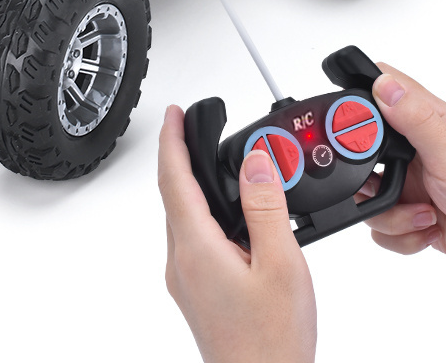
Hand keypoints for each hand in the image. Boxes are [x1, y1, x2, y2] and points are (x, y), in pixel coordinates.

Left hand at [158, 105, 315, 362]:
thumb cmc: (270, 343)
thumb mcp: (281, 266)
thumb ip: (266, 208)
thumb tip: (256, 161)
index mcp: (195, 247)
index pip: (173, 177)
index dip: (172, 139)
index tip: (172, 112)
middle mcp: (180, 260)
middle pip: (172, 193)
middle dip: (178, 155)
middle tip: (189, 127)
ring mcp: (184, 278)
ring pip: (181, 216)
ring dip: (190, 184)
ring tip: (208, 163)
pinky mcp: (194, 290)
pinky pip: (190, 236)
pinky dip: (200, 211)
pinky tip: (223, 215)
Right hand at [356, 64, 445, 253]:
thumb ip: (417, 118)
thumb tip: (382, 83)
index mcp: (426, 123)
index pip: (377, 96)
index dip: (358, 108)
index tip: (356, 133)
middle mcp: (415, 150)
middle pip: (360, 148)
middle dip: (366, 175)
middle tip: (388, 183)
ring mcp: (410, 181)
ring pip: (364, 191)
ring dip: (389, 213)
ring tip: (421, 212)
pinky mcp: (407, 211)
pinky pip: (377, 222)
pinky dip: (398, 233)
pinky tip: (426, 227)